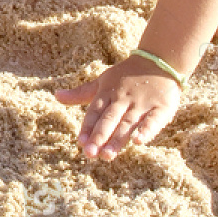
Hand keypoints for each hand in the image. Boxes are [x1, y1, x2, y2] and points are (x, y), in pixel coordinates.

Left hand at [54, 57, 181, 159]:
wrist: (158, 61)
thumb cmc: (125, 77)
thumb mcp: (101, 82)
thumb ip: (80, 94)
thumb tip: (56, 96)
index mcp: (107, 93)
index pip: (95, 112)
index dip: (87, 127)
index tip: (80, 143)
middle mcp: (123, 99)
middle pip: (109, 119)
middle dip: (99, 136)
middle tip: (90, 154)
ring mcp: (142, 104)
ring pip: (128, 123)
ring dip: (117, 139)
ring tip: (107, 155)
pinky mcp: (161, 108)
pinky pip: (153, 120)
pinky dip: (147, 130)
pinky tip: (139, 142)